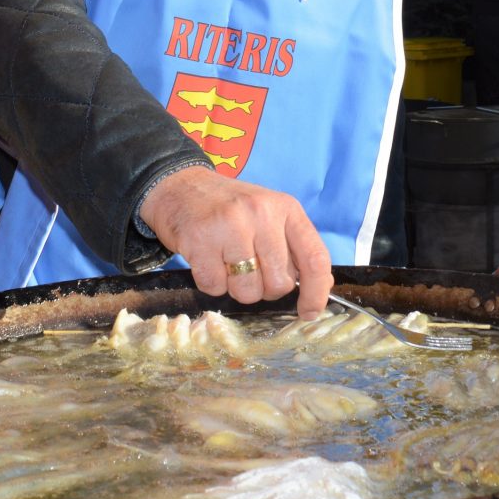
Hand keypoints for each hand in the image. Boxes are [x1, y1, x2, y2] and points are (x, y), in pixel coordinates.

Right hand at [139, 166, 332, 318]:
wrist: (180, 186)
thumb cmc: (229, 208)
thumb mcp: (269, 216)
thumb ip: (293, 247)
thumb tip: (319, 288)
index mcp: (286, 208)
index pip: (315, 258)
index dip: (316, 292)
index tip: (309, 312)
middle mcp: (261, 213)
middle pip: (279, 283)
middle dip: (265, 289)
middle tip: (249, 269)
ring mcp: (230, 226)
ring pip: (248, 291)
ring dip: (237, 288)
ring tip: (226, 262)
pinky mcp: (200, 240)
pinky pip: (215, 288)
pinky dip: (212, 283)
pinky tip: (208, 260)